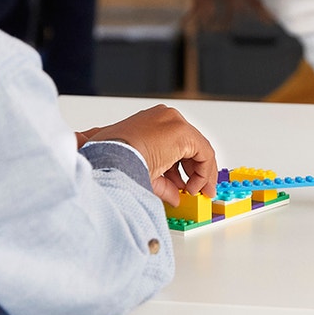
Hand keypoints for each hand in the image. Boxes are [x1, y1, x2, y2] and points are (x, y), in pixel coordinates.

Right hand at [78, 105, 217, 206]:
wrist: (108, 159)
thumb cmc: (114, 162)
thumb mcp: (145, 173)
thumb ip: (164, 184)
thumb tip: (174, 196)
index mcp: (152, 122)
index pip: (176, 145)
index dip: (182, 169)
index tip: (185, 185)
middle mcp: (165, 118)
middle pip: (189, 146)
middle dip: (193, 172)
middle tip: (194, 190)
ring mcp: (173, 122)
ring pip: (198, 149)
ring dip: (199, 173)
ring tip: (194, 191)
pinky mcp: (181, 131)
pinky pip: (204, 153)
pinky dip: (203, 172)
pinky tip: (195, 186)